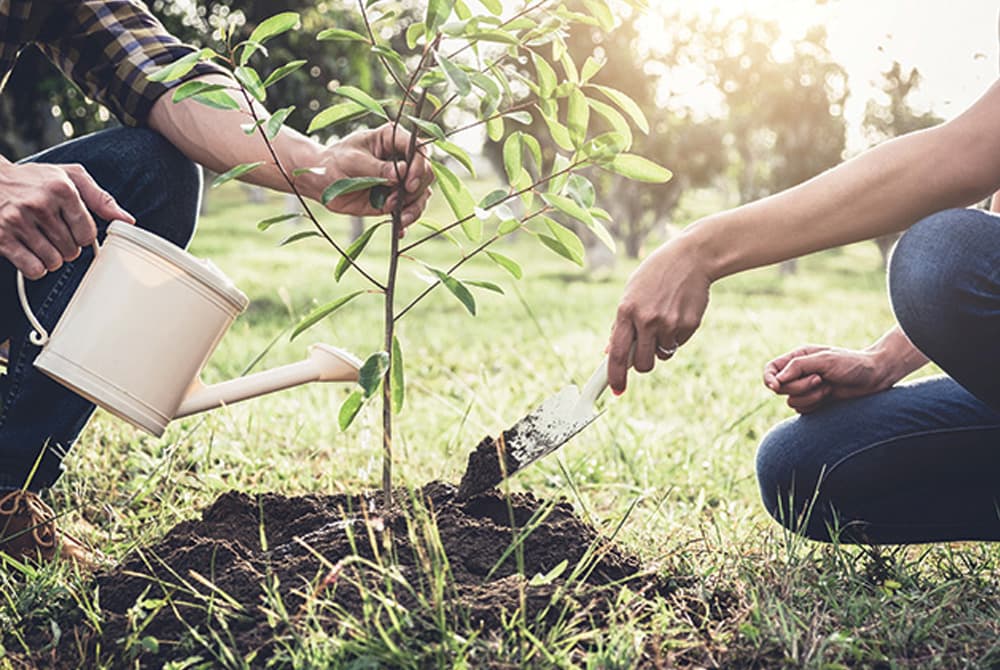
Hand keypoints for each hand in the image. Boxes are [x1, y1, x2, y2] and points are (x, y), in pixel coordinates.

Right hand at [0, 162, 133, 278]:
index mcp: (61, 189)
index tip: (74, 228)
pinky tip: (30, 252)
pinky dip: (36, 267)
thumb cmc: (35, 179)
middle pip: (72, 250)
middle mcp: (39, 204)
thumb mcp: (70, 177)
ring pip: (54, 262)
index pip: (88, 233)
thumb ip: (101, 198)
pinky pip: (33, 269)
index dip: (83, 235)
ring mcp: (17, 221)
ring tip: (42, 241)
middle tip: (54, 233)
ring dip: (52, 258)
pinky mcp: (1, 237)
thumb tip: (127, 220)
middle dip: (67, 247)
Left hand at [318, 123, 432, 226]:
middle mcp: (401, 158)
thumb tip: (401, 173)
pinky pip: (409, 210)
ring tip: (400, 218)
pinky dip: (406, 221)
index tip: (408, 183)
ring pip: (422, 194)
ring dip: (414, 208)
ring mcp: (400, 180)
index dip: (419, 165)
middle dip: (416, 189)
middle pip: (426, 173)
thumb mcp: (353, 161)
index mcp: (392, 139)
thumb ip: (377, 169)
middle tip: (398, 199)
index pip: (418, 149)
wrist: (322, 182)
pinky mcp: (395, 199)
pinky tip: (399, 229)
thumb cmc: (335, 162)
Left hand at [608, 236, 711, 393]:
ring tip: (664, 319)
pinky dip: (677, 336)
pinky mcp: (689, 325)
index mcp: (627, 311)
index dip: (615, 376)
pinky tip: (678, 313)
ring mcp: (669, 323)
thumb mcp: (631, 293)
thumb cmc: (656, 275)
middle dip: (643, 364)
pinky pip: (678, 343)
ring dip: (661, 346)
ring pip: (663, 355)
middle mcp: (647, 320)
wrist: (691, 258)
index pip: (617, 353)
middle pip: (642, 364)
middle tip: (645, 351)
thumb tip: (609, 352)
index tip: (616, 390)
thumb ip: (621, 324)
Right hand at [763, 345, 892, 413]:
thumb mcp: (824, 360)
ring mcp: (806, 389)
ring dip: (810, 397)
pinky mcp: (814, 403)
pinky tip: (829, 396)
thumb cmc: (851, 364)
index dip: (768, 379)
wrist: (874, 378)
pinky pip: (802, 410)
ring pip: (791, 401)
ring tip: (828, 388)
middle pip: (780, 388)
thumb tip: (776, 380)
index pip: (771, 369)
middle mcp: (798, 374)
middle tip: (819, 380)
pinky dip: (815, 405)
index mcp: (797, 358)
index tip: (775, 386)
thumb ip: (798, 366)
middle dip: (799, 387)